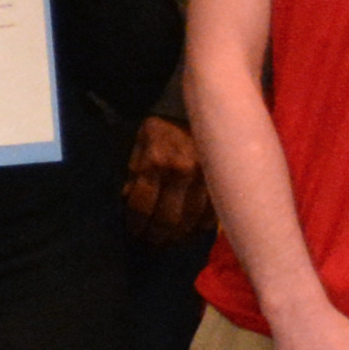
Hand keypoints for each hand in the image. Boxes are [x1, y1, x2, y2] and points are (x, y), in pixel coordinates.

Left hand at [120, 114, 211, 242]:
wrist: (201, 105)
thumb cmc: (163, 125)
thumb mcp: (139, 142)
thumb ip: (133, 172)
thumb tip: (126, 202)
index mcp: (156, 162)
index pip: (140, 206)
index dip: (135, 225)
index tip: (133, 234)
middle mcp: (181, 173)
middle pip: (166, 219)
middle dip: (155, 237)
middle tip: (150, 244)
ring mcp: (205, 179)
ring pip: (190, 222)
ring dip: (176, 237)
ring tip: (168, 242)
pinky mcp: (222, 182)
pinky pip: (211, 215)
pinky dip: (199, 228)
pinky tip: (190, 232)